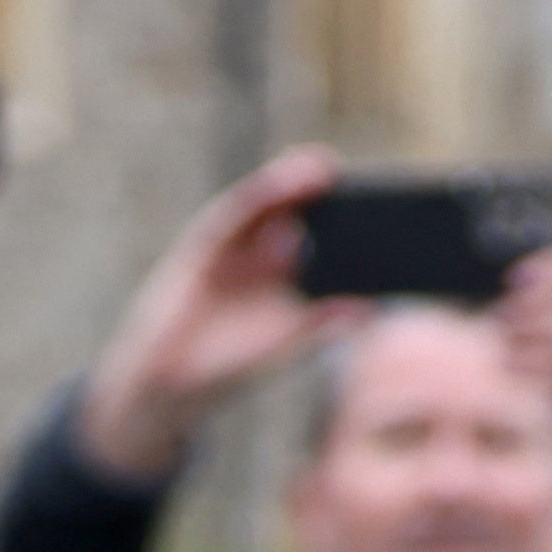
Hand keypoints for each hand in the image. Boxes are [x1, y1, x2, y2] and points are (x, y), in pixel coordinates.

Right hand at [71, 149, 352, 484]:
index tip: (385, 209)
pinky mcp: (208, 243)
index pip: (328, 242)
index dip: (352, 223)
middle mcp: (268, 257)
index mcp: (291, 281)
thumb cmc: (225, 369)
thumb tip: (368, 310)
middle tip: (353, 177)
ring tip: (321, 169)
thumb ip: (317, 325)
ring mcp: (238, 247)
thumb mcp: (279, 348)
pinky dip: (258, 196)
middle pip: (303, 215)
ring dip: (293, 183)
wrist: (166, 382)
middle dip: (326, 195)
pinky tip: (279, 182)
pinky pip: (235, 213)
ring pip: (271, 205)